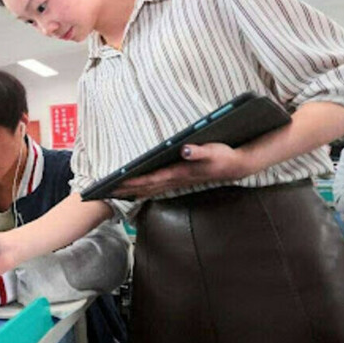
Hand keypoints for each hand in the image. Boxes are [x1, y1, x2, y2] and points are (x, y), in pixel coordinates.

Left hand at [109, 143, 257, 198]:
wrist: (236, 166)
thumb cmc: (223, 156)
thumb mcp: (213, 150)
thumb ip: (199, 151)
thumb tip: (185, 150)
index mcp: (180, 172)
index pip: (152, 178)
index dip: (134, 181)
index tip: (118, 183)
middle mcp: (176, 180)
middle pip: (146, 187)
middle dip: (127, 189)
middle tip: (107, 191)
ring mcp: (178, 182)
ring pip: (150, 189)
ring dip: (133, 191)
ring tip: (115, 192)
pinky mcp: (180, 181)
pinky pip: (157, 188)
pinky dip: (144, 190)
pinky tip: (136, 191)